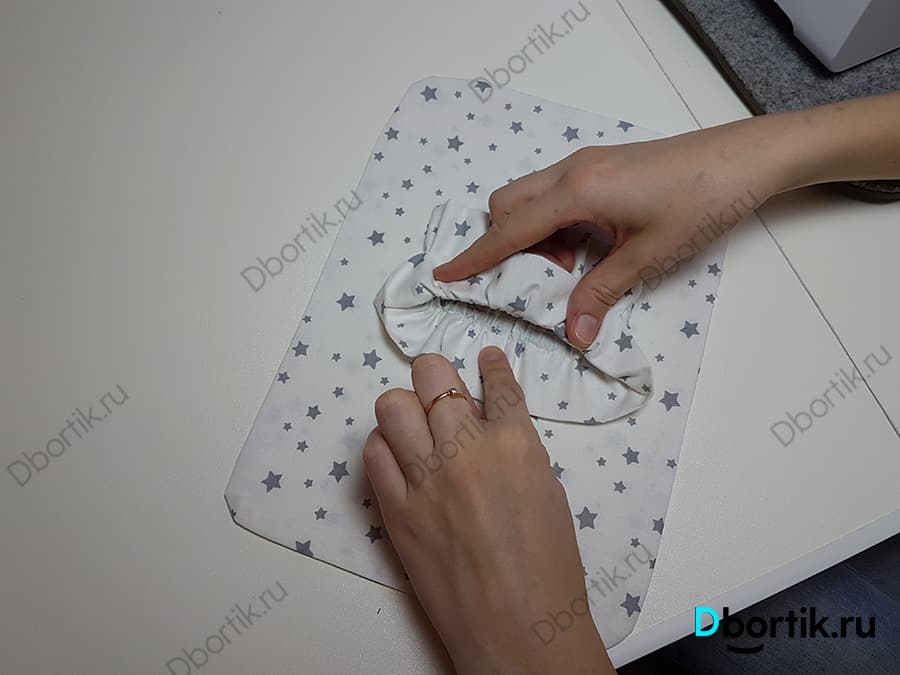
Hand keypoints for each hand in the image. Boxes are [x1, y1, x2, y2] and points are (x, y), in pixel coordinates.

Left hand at [363, 347, 613, 674]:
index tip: (487, 359)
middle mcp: (466, 450)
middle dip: (438, 378)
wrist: (516, 630)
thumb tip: (492, 425)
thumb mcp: (547, 493)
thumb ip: (517, 449)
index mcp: (516, 444)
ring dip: (405, 408)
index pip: (499, 383)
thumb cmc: (548, 569)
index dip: (493, 366)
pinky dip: (385, 447)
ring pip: (391, 405)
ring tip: (416, 426)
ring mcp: (425, 478)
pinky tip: (400, 459)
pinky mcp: (395, 509)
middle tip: (442, 393)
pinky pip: (374, 453)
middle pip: (433, 377)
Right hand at [433, 132, 769, 347]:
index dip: (475, 257)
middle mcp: (571, 170)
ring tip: (571, 267)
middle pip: (507, 204)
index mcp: (577, 191)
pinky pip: (554, 194)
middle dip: (504, 244)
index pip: (510, 229)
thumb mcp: (649, 255)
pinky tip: (588, 245)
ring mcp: (585, 163)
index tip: (444, 276)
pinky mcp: (600, 165)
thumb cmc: (700, 203)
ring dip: (532, 236)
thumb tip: (573, 335)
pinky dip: (553, 224)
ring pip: (529, 197)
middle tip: (539, 279)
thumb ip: (602, 292)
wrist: (745, 158)